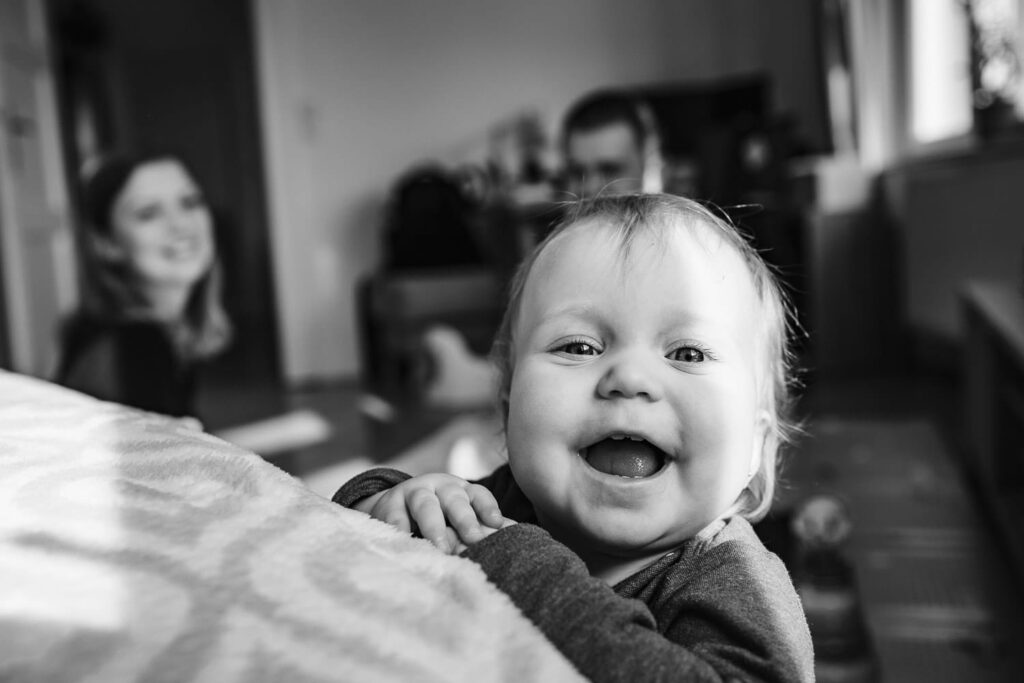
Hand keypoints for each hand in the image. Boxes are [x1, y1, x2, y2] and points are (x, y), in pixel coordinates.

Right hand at [359, 473, 507, 552]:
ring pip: (426, 504)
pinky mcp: (390, 504)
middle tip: (473, 538)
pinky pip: (395, 515)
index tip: (498, 523)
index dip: (488, 508)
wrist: (392, 506)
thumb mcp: (459, 516)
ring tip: (440, 547)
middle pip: (454, 499)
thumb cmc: (438, 516)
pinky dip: (400, 527)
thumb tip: (519, 537)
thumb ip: (483, 526)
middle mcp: (439, 487)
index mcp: (461, 491)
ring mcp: (414, 493)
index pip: (478, 495)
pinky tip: (406, 539)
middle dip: (465, 518)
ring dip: (433, 525)